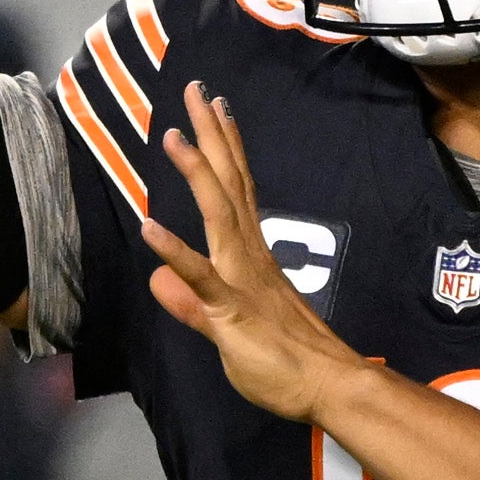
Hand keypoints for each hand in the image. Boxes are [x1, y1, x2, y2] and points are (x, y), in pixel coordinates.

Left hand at [142, 83, 353, 425]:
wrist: (329, 388)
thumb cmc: (286, 363)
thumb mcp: (225, 330)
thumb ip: (191, 303)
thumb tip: (158, 280)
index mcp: (250, 257)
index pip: (236, 192)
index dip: (224, 149)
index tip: (215, 109)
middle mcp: (248, 256)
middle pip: (228, 185)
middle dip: (210, 137)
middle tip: (195, 90)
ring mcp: (241, 279)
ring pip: (218, 214)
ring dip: (196, 172)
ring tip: (173, 133)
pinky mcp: (232, 309)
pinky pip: (201, 276)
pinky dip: (175, 250)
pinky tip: (149, 226)